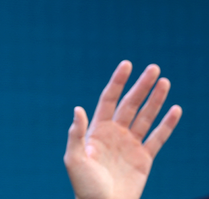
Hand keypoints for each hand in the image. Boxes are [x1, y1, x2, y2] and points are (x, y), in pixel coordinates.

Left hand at [64, 61, 181, 198]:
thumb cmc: (84, 186)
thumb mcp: (74, 159)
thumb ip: (76, 134)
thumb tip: (78, 108)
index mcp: (96, 130)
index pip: (109, 99)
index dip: (118, 82)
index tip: (127, 64)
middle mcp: (114, 133)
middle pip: (130, 104)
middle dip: (141, 86)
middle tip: (154, 68)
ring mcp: (130, 144)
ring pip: (145, 117)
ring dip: (155, 100)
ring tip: (165, 82)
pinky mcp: (144, 158)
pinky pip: (158, 137)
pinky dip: (168, 124)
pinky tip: (176, 109)